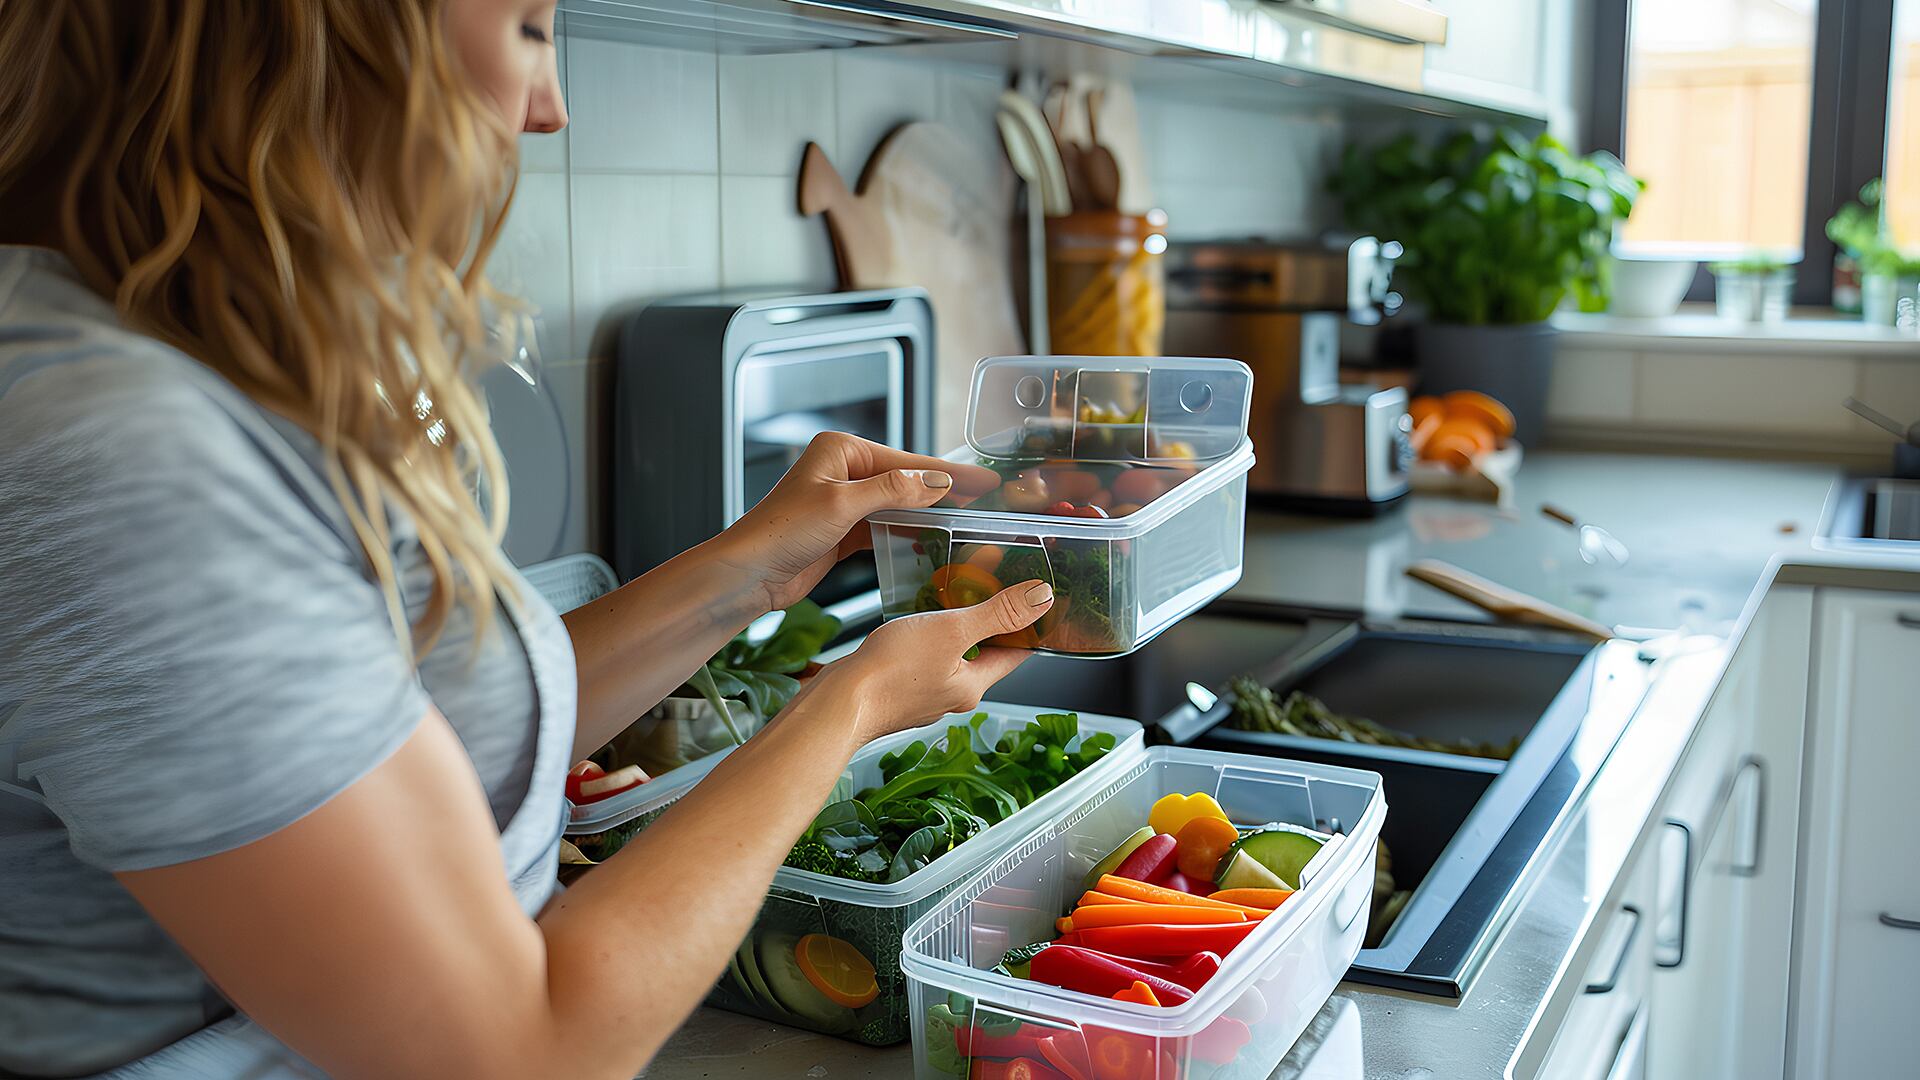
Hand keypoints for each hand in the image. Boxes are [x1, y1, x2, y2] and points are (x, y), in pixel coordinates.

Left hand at [717, 431, 999, 611]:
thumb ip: (893, 490)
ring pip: (896, 504)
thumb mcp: (843, 504)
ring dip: (926, 514)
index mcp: (840, 449)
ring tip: (964, 521)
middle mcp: (842, 470)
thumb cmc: (782, 531)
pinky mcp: (842, 530)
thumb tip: (937, 481)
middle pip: (904, 480)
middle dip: (942, 491)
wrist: (750, 573)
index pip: (905, 460)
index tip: (983, 479)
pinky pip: (883, 526)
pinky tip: (928, 540)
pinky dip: (905, 532)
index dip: (947, 471)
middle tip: (985, 500)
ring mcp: (842, 500)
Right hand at [808, 579, 1054, 744]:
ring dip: (952, 633)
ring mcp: (923, 696)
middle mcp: (952, 695)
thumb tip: (1041, 599)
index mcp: (973, 685)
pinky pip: (921, 663)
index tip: (1033, 603)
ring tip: (946, 602)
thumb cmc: (890, 672)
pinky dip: (924, 643)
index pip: (1015, 654)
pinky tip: (911, 627)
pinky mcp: (898, 692)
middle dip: (986, 625)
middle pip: (982, 655)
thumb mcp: (952, 630)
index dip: (1027, 628)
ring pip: (950, 659)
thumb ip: (997, 613)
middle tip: (986, 590)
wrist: (838, 704)